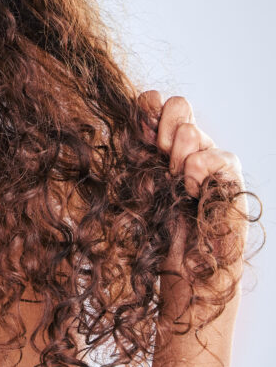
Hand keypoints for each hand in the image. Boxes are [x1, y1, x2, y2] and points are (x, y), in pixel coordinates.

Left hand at [138, 90, 246, 269]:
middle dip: (162, 129)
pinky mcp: (230, 176)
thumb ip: (135, 146)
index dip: (146, 111)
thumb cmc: (156, 227)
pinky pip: (210, 157)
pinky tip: (193, 193)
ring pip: (191, 131)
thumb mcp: (135, 179)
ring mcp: (212, 158)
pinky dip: (195, 175)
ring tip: (177, 185)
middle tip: (160, 159)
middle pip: (179, 104)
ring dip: (176, 160)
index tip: (140, 137)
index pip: (155, 100)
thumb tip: (137, 113)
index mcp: (163, 141)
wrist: (184, 266)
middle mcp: (189, 145)